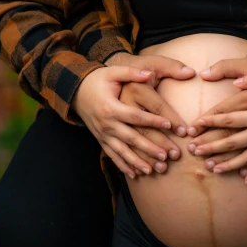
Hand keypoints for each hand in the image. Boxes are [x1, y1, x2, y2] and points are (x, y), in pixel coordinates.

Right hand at [107, 54, 194, 176]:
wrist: (76, 91)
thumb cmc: (99, 79)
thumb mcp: (114, 72)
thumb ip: (132, 72)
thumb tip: (149, 73)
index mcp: (112, 107)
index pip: (136, 116)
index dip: (153, 120)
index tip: (170, 125)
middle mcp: (107, 123)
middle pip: (132, 137)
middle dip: (150, 148)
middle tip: (167, 155)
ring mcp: (103, 134)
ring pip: (123, 151)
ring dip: (139, 161)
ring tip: (154, 170)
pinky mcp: (101, 139)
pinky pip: (113, 155)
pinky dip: (124, 165)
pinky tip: (136, 174)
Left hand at [189, 74, 246, 182]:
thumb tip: (235, 82)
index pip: (229, 119)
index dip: (211, 121)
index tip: (196, 124)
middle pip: (232, 142)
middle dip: (211, 147)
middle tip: (194, 151)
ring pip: (246, 159)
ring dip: (228, 164)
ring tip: (213, 169)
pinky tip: (245, 179)